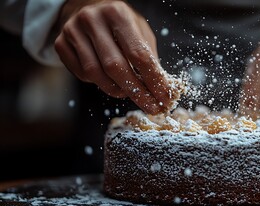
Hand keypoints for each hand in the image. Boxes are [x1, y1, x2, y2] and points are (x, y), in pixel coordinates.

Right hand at [54, 0, 175, 113]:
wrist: (88, 7)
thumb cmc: (121, 24)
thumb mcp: (140, 32)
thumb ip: (149, 58)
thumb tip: (162, 90)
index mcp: (118, 13)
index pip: (138, 54)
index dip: (153, 80)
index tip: (164, 98)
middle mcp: (92, 19)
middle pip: (116, 67)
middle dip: (137, 92)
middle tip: (151, 107)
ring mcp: (73, 31)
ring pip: (96, 74)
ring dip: (117, 90)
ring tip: (129, 92)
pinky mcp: (61, 43)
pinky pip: (82, 75)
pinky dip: (99, 83)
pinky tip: (109, 80)